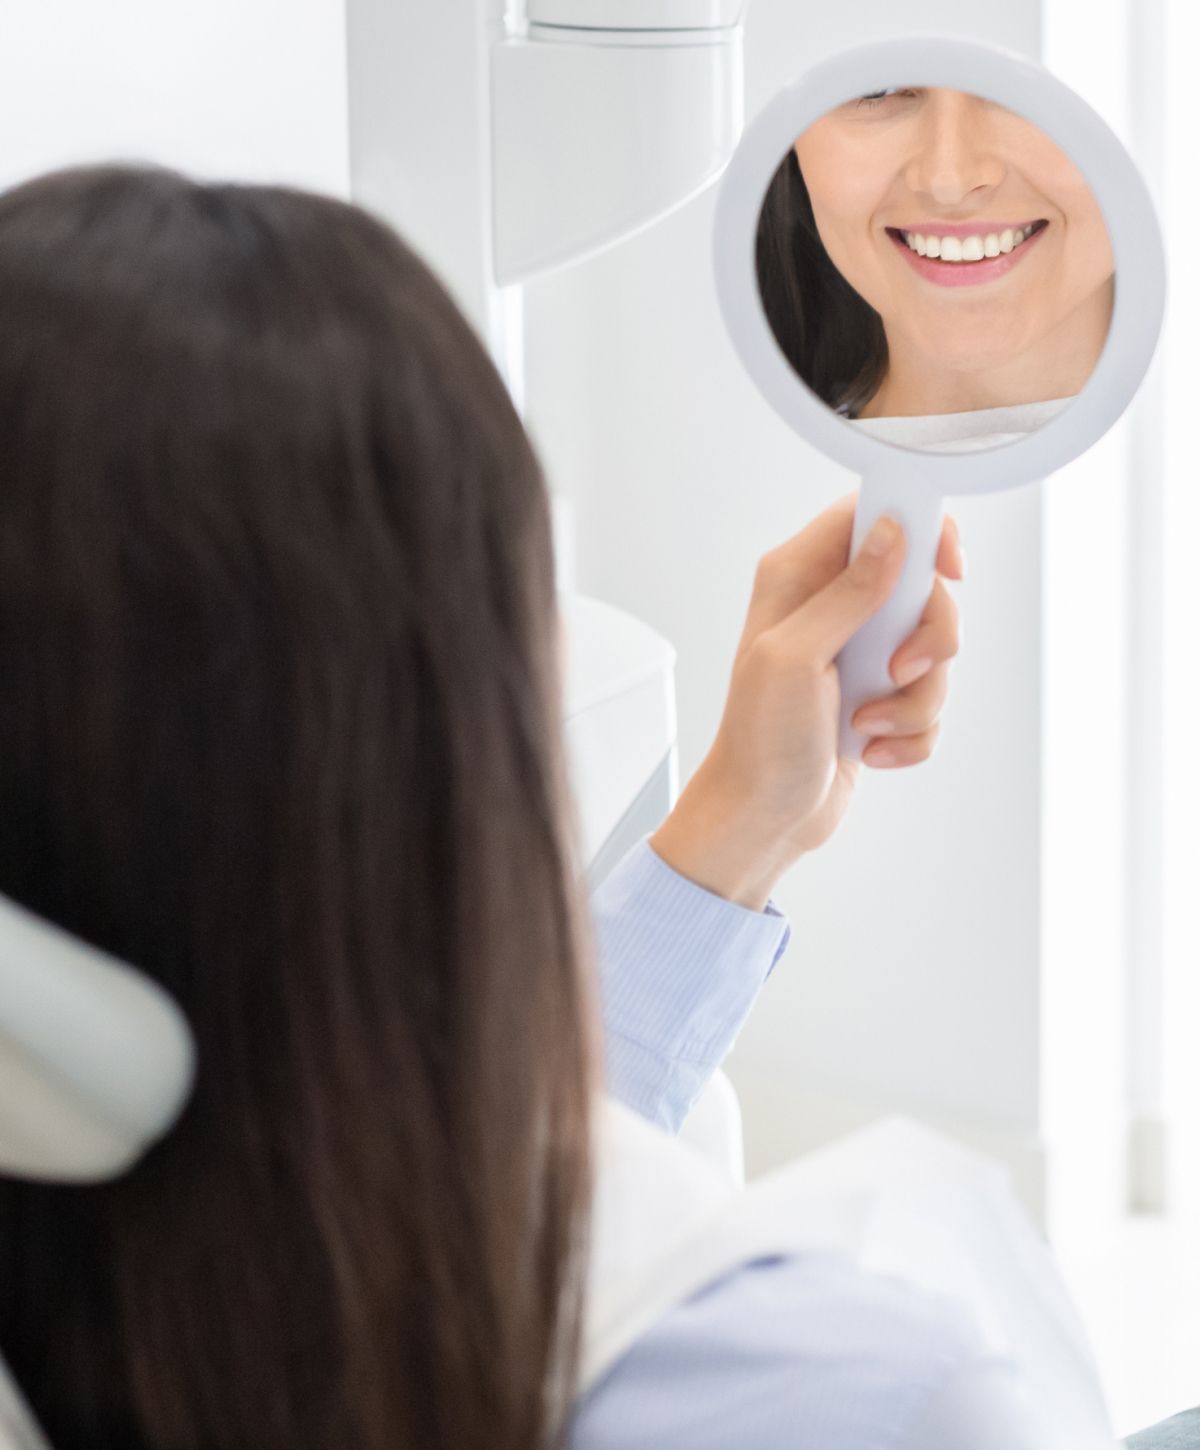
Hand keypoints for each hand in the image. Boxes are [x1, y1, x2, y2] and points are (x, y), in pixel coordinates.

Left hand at [650, 494, 963, 909]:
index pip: (873, 514)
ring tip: (869, 724)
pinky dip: (911, 733)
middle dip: (929, 640)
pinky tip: (872, 750)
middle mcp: (833, 607)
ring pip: (935, 651)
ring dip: (916, 699)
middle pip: (924, 587)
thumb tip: (894, 531)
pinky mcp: (879, 697)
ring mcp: (859, 654)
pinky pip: (929, 701)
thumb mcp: (796, 655)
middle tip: (898, 671)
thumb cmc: (760, 738)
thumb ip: (848, 592)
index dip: (920, 529)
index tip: (947, 569)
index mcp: (800, 575)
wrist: (763, 815)